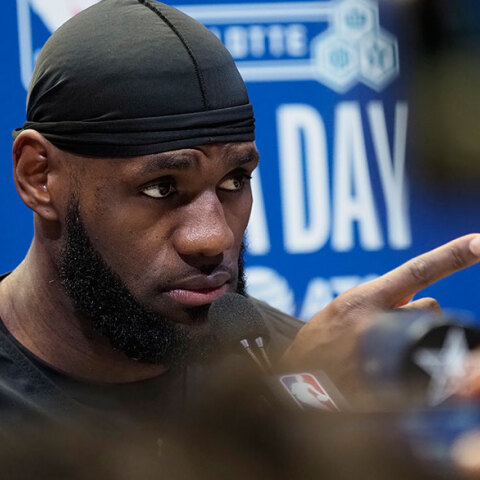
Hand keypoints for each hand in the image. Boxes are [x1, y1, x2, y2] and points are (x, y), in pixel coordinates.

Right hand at [281, 234, 479, 403]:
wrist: (294, 381)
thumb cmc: (322, 339)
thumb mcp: (344, 307)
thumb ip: (380, 299)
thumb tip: (419, 298)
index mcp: (361, 300)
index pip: (416, 271)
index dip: (453, 256)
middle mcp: (374, 325)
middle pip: (428, 308)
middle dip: (416, 314)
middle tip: (386, 329)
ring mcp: (382, 357)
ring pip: (426, 335)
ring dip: (414, 340)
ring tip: (381, 353)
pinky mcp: (386, 386)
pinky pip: (425, 372)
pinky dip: (417, 370)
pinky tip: (387, 376)